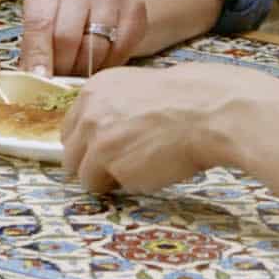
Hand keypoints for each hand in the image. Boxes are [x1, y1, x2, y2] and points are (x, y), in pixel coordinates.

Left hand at [19, 0, 147, 76]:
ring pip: (95, 47)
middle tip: (59, 80)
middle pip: (68, 37)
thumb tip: (36, 79)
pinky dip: (108, 64)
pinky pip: (120, 49)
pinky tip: (100, 63)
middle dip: (62, 67)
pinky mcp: (134, 6)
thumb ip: (34, 48)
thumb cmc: (61, 13)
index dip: (39, 56)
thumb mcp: (40, 22)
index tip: (40, 80)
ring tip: (78, 73)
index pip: (40, 23)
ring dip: (85, 69)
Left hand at [61, 63, 278, 192]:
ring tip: (139, 167)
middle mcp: (89, 113)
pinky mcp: (109, 166)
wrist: (209, 112)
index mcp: (95, 90)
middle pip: (70, 153)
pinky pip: (108, 188)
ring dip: (107, 178)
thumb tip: (100, 134)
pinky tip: (150, 170)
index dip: (89, 143)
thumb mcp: (138, 90)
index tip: (105, 149)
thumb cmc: (186, 101)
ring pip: (84, 176)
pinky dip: (125, 185)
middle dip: (92, 163)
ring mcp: (96, 140)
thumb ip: (112, 108)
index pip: (71, 127)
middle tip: (121, 164)